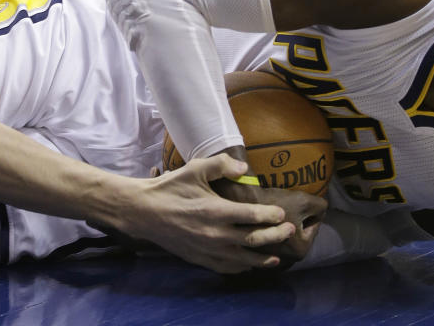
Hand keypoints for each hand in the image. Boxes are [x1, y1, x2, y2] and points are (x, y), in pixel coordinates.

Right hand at [95, 155, 296, 273]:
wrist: (144, 212)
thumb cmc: (170, 188)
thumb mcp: (195, 169)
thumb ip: (221, 164)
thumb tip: (245, 168)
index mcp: (216, 211)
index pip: (252, 216)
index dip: (270, 216)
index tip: (282, 214)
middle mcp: (215, 234)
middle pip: (253, 239)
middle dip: (275, 236)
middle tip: (289, 231)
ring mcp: (208, 249)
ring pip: (243, 259)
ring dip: (262, 258)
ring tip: (277, 256)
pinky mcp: (199, 258)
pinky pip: (226, 268)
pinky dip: (241, 268)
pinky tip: (248, 265)